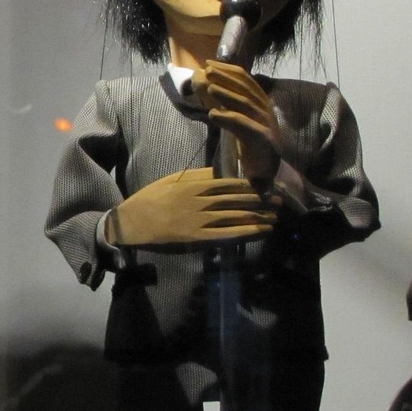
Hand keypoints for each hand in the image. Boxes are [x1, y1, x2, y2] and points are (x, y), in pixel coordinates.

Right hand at [107, 166, 276, 247]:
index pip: (229, 183)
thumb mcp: (171, 180)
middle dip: (260, 200)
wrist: (132, 223)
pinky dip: (247, 232)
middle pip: (237, 199)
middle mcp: (201, 201)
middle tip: (278, 202)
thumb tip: (218, 172)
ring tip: (274, 217)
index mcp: (194, 185)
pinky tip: (260, 231)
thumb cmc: (150, 199)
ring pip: (236, 216)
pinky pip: (228, 234)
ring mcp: (200, 220)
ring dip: (258, 216)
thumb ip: (195, 176)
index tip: (265, 187)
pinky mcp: (198, 237)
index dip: (250, 186)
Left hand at [198, 60, 283, 179]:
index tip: (210, 63)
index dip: (228, 70)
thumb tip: (205, 85)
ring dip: (226, 95)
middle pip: (246, 88)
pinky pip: (244, 125)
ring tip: (209, 88)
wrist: (268, 173)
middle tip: (208, 70)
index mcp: (261, 103)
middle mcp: (266, 110)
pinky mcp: (263, 139)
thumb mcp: (238, 121)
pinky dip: (228, 118)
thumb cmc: (251, 145)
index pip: (246, 80)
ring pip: (245, 104)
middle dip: (226, 77)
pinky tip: (213, 115)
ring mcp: (266, 124)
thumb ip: (226, 105)